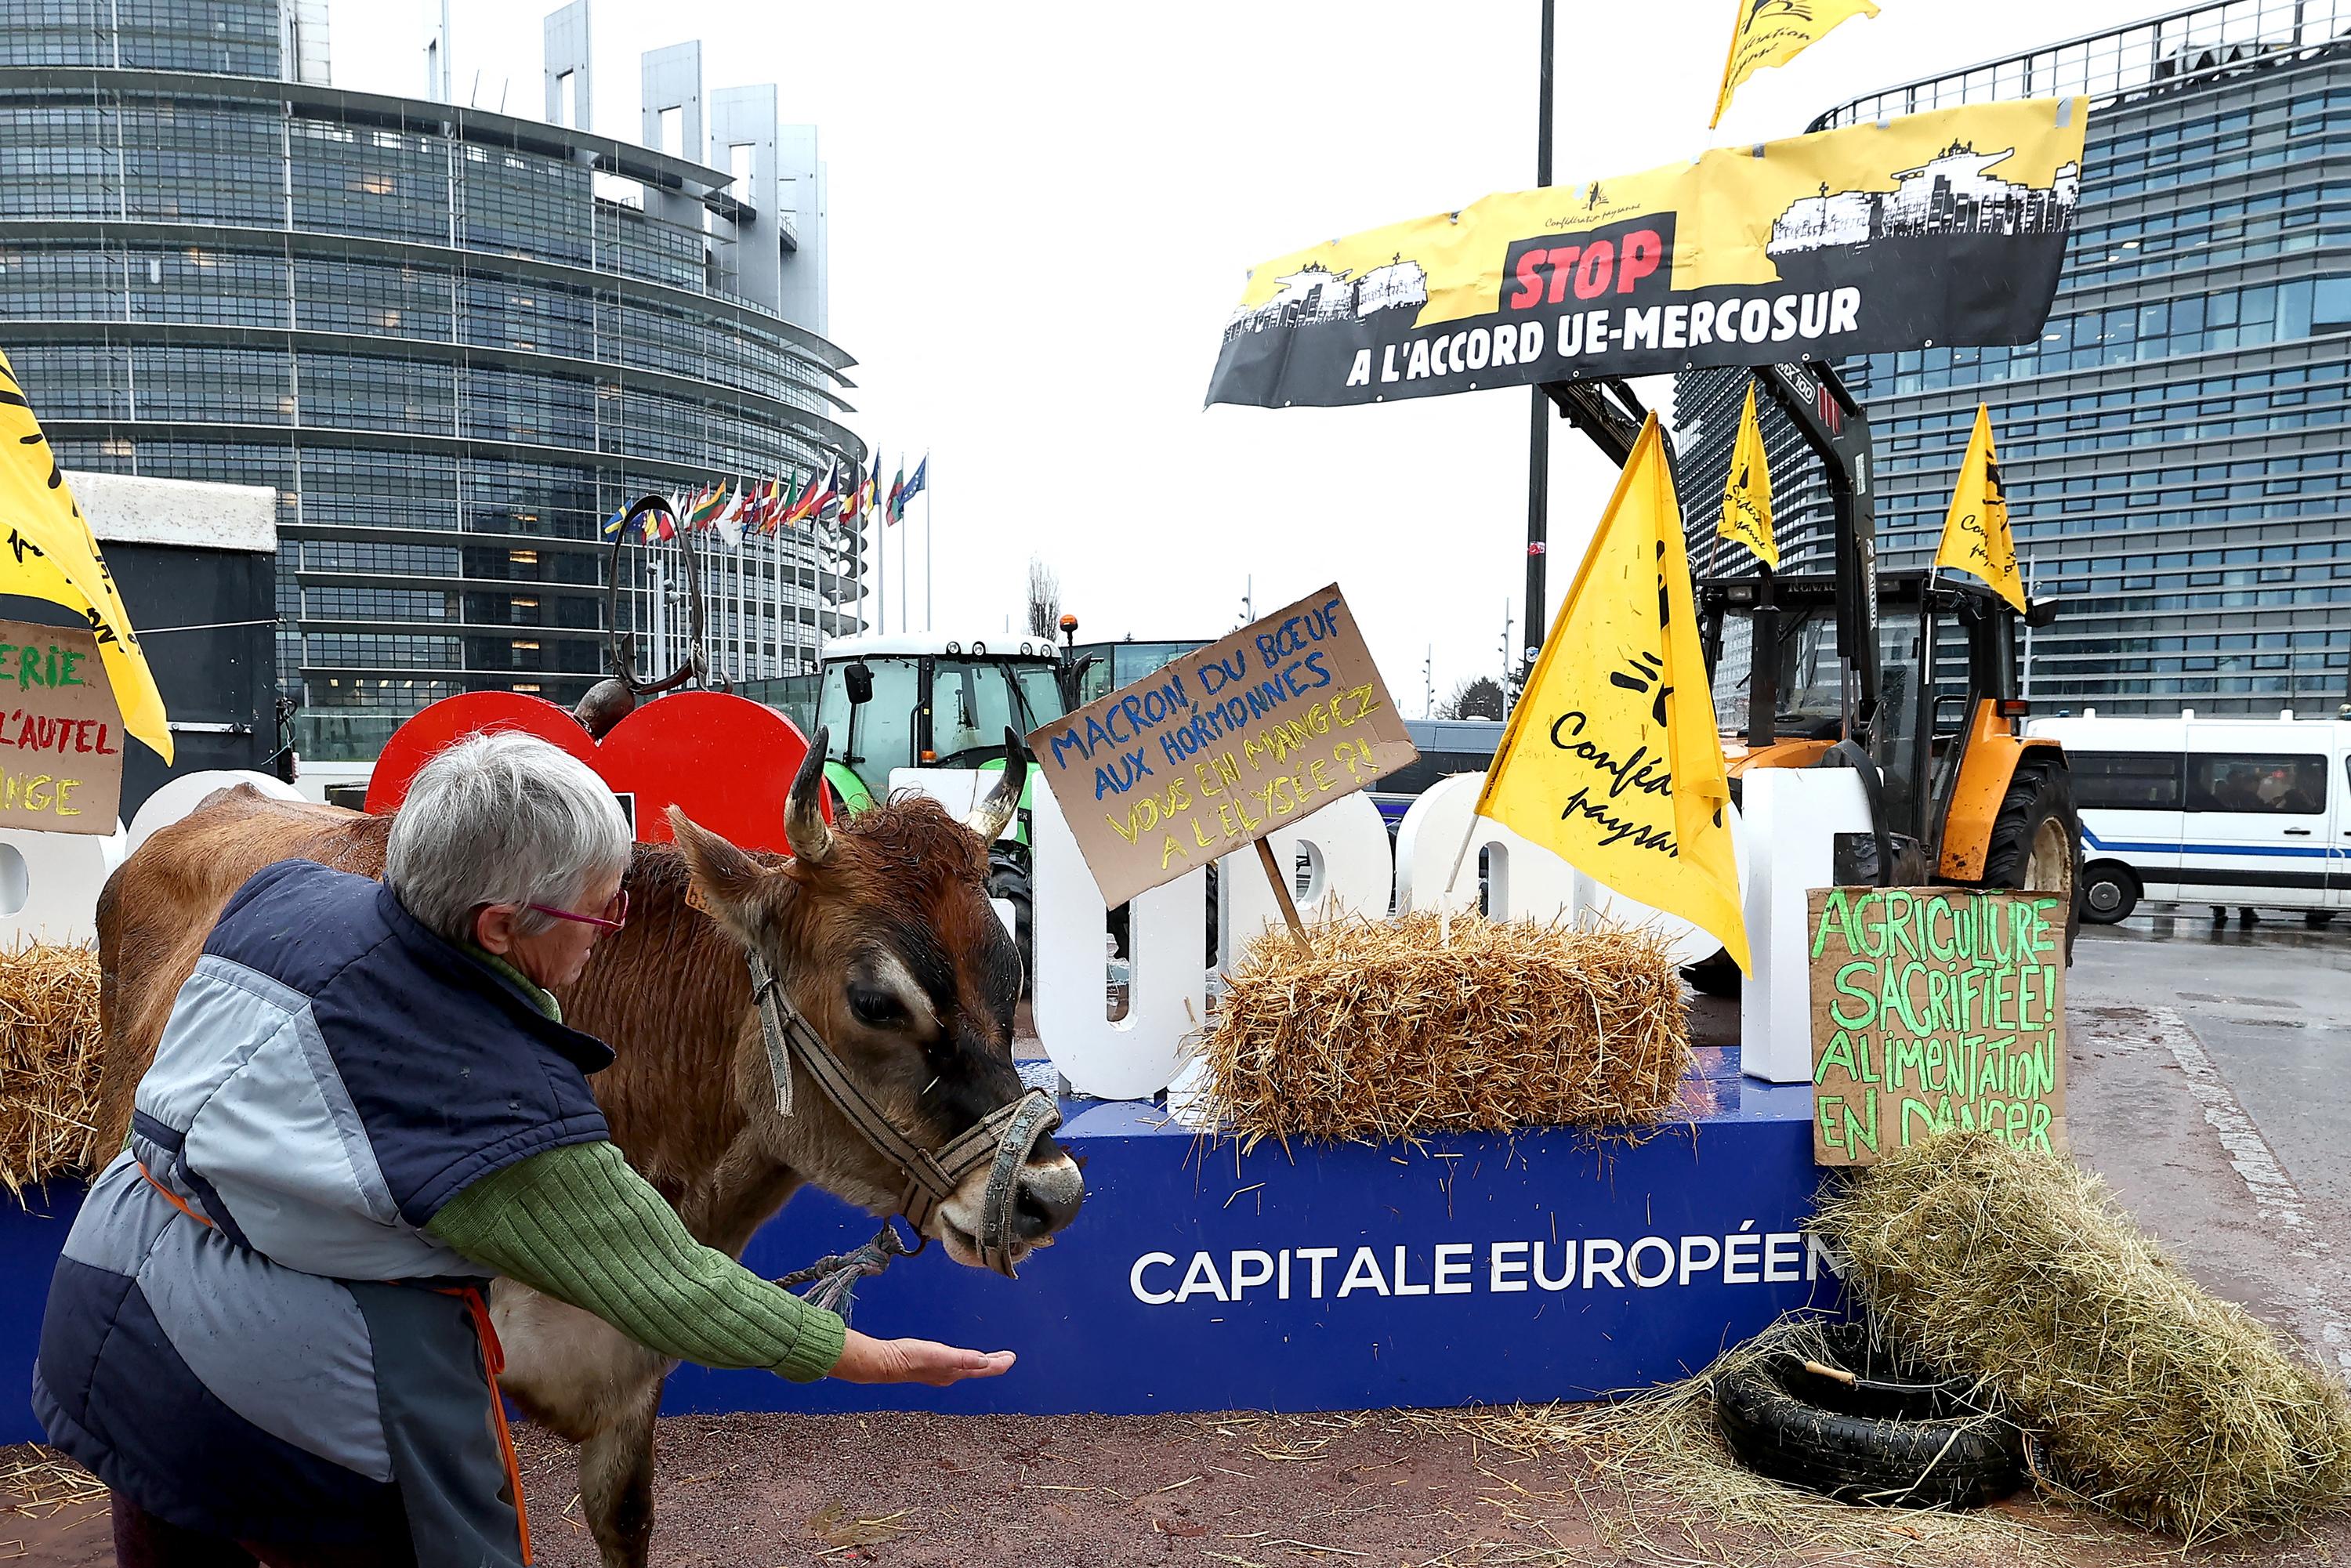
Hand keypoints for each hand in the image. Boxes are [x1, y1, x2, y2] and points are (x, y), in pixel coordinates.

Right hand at [829, 1329, 1015, 1386]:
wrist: (886, 1362)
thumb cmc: (911, 1359)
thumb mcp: (940, 1355)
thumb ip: (962, 1358)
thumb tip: (983, 1360)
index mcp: (955, 1372)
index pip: (984, 1368)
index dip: (999, 1364)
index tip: (1012, 1358)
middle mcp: (951, 1374)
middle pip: (978, 1369)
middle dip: (993, 1363)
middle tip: (1007, 1358)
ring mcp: (941, 1372)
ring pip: (968, 1367)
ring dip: (981, 1363)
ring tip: (990, 1359)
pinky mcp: (931, 1366)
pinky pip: (956, 1364)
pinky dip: (965, 1360)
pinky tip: (961, 1359)